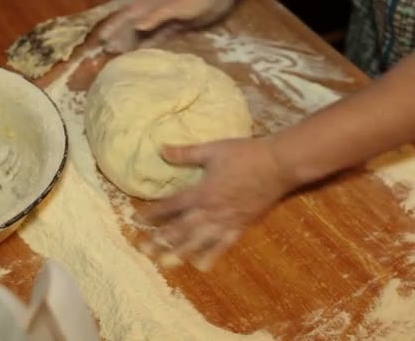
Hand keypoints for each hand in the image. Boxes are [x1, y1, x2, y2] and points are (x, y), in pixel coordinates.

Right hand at [99, 0, 235, 53]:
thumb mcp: (180, 6)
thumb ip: (158, 14)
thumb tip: (138, 25)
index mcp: (152, 3)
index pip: (128, 14)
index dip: (115, 25)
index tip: (103, 39)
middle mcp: (156, 11)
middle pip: (133, 24)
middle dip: (120, 35)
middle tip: (107, 51)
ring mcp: (166, 19)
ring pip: (144, 32)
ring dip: (133, 42)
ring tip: (120, 55)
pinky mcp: (178, 26)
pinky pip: (159, 37)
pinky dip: (150, 45)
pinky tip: (142, 54)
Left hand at [135, 137, 296, 270]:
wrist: (278, 164)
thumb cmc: (245, 154)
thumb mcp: (212, 149)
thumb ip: (186, 153)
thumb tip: (161, 149)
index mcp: (202, 192)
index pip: (171, 206)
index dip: (153, 213)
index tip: (136, 220)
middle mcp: (211, 211)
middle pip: (181, 229)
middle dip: (160, 239)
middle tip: (143, 250)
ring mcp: (227, 221)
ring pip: (199, 241)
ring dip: (180, 252)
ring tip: (165, 264)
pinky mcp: (241, 226)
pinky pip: (224, 245)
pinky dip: (212, 256)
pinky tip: (202, 266)